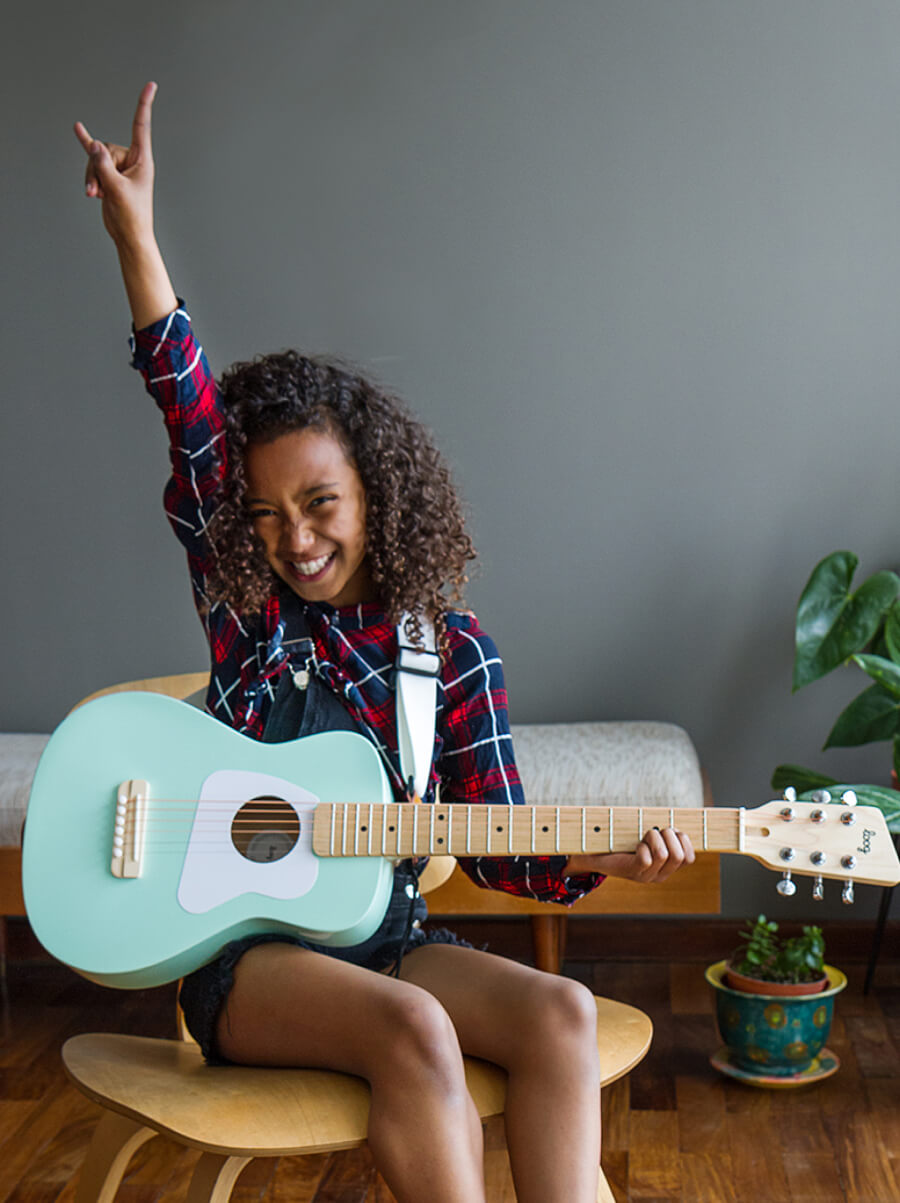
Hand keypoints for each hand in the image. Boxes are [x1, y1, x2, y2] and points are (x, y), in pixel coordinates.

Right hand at [74, 81, 157, 248]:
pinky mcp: (108, 174)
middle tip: (101, 190)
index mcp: (142, 160)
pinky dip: (86, 147)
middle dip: (97, 169)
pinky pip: (94, 157)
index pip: (142, 126)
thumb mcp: (117, 189)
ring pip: (95, 158)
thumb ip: (104, 166)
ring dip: (91, 177)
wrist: (127, 234)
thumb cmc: (131, 215)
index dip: (144, 105)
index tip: (151, 85)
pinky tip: (78, 129)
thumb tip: (94, 144)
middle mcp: (131, 160)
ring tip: (95, 194)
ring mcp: (118, 166)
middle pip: (106, 149)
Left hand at [564, 826, 694, 883]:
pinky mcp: (633, 872)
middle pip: (680, 855)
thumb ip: (664, 833)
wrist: (598, 854)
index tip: (668, 831)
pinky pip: (647, 859)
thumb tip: (682, 817)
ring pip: (665, 855)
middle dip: (669, 836)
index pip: (690, 858)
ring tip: (643, 837)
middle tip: (653, 832)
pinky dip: (642, 847)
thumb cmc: (624, 841)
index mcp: (668, 868)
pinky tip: (635, 846)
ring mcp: (647, 876)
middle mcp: (660, 875)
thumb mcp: (648, 837)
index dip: (682, 840)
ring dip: (654, 838)